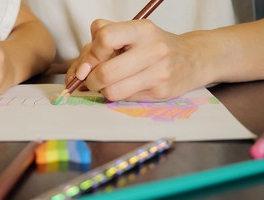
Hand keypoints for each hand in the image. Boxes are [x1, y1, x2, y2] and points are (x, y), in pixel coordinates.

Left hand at [68, 19, 216, 100]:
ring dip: (103, 90)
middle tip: (92, 79)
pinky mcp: (160, 92)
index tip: (89, 62)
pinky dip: (118, 95)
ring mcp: (158, 73)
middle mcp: (152, 49)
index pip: (104, 38)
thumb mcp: (130, 32)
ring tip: (109, 83)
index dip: (91, 54)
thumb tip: (78, 70)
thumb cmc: (152, 46)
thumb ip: (101, 40)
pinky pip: (125, 99)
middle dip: (91, 80)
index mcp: (141, 29)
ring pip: (112, 91)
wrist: (191, 59)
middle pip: (105, 72)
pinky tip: (125, 86)